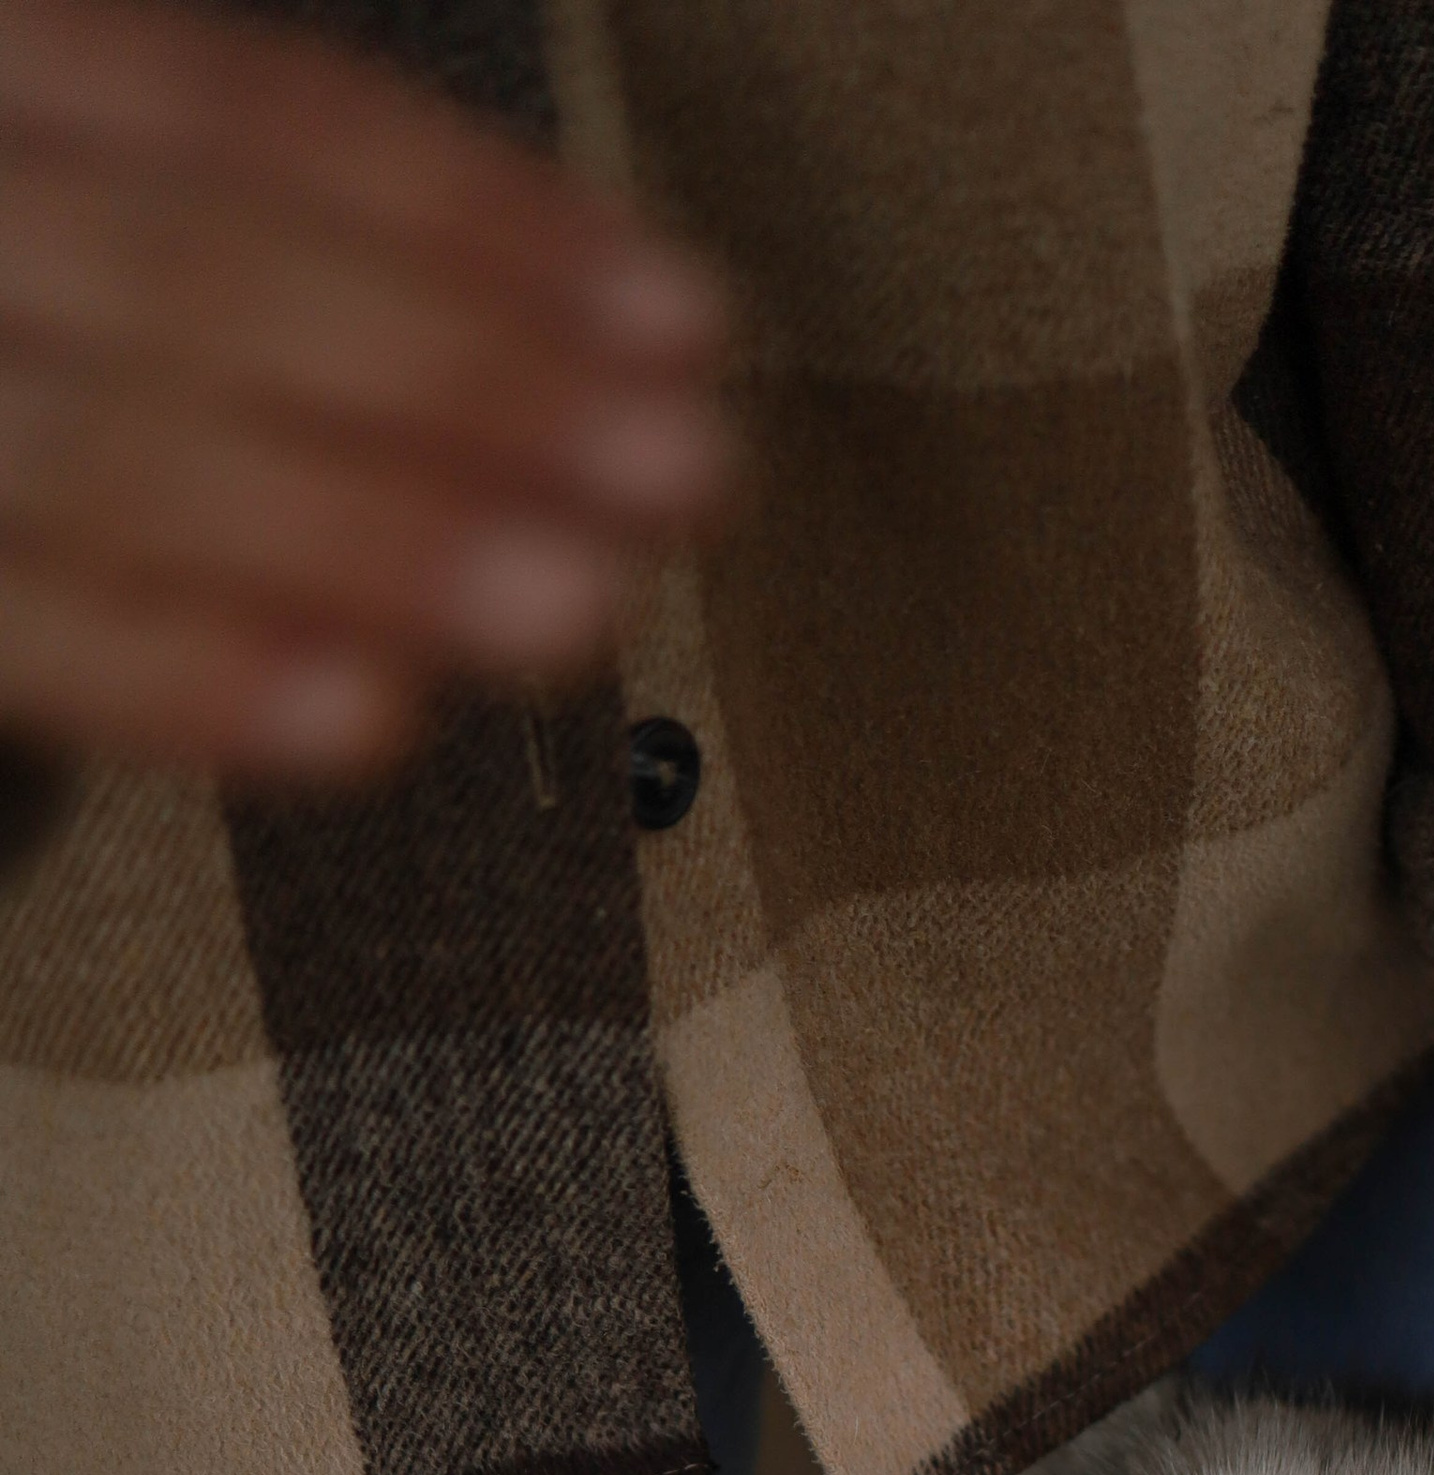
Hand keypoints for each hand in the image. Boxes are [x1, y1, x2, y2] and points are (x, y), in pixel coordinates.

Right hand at [0, 0, 731, 781]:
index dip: (476, 216)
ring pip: (117, 445)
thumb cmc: (13, 353)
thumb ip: (269, 264)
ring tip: (570, 605)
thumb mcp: (89, 240)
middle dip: (467, 387)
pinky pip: (21, 627)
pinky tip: (361, 719)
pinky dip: (186, 677)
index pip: (236, 105)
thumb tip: (597, 366)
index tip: (676, 317)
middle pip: (201, 274)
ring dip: (372, 539)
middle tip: (676, 474)